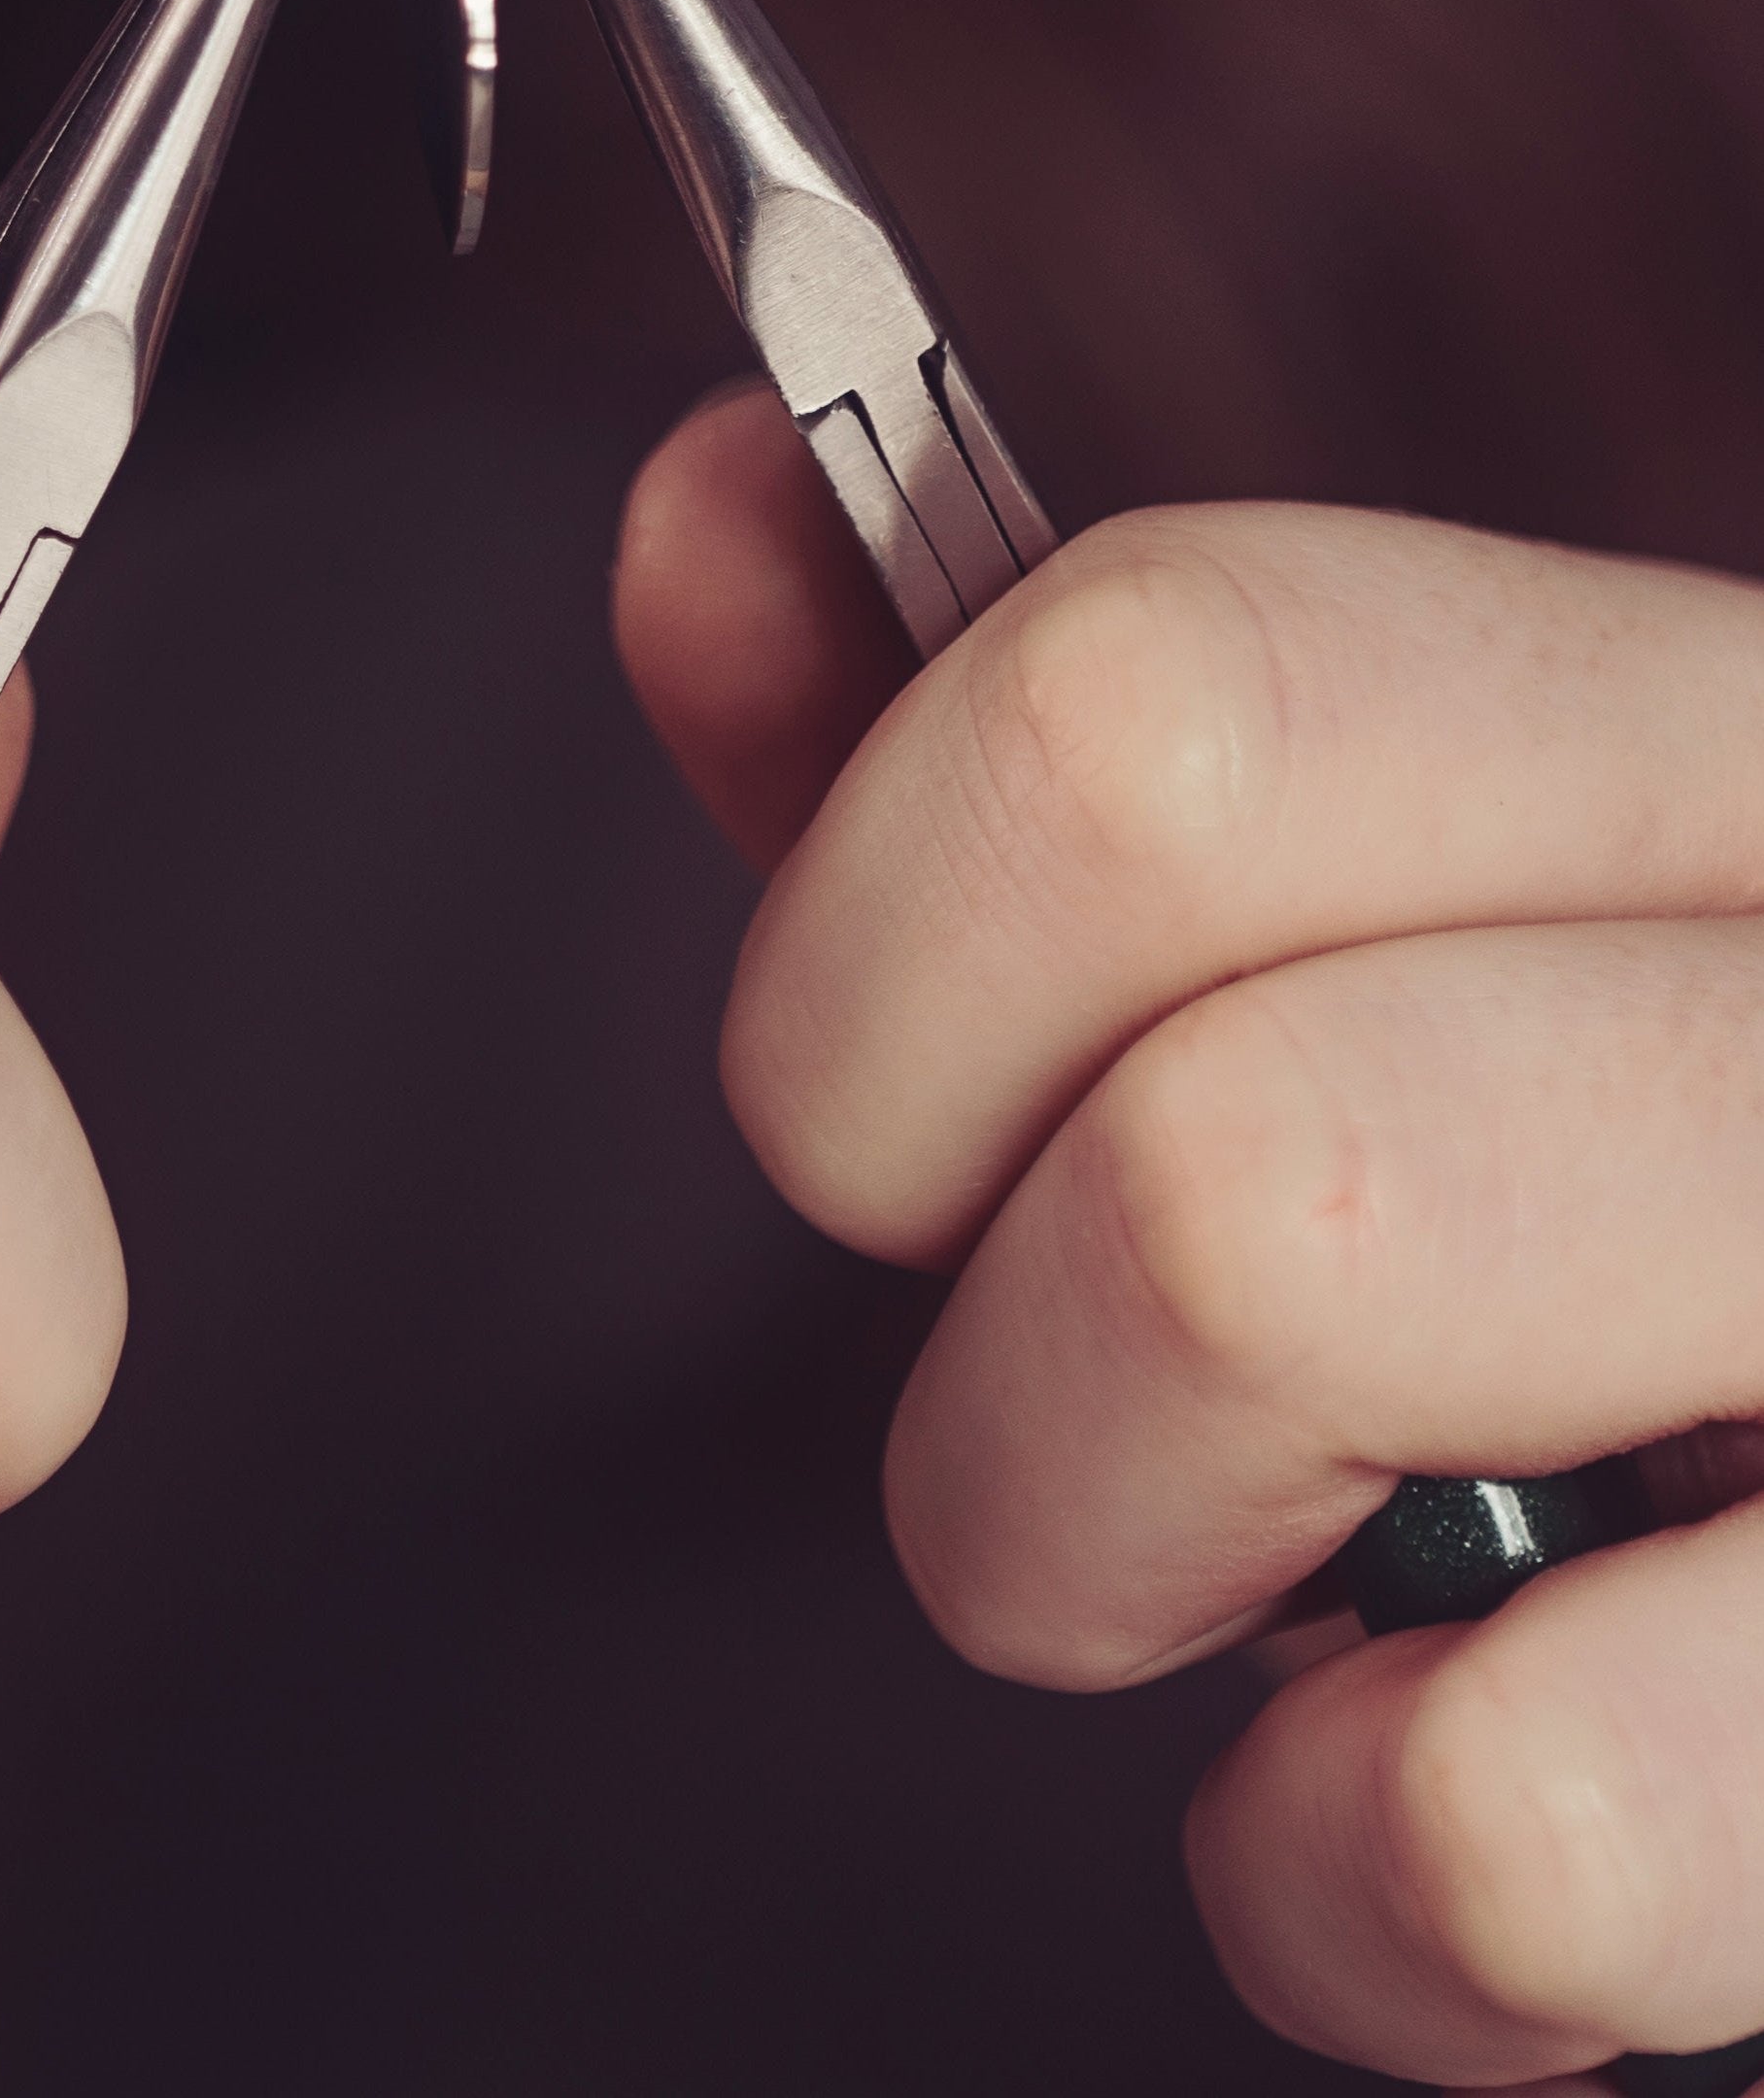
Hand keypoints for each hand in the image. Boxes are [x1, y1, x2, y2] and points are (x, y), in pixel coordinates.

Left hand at [620, 386, 1763, 2091]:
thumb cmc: (1606, 1236)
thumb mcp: (1359, 941)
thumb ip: (997, 759)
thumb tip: (717, 506)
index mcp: (1689, 741)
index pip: (1153, 677)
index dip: (877, 940)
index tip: (902, 1104)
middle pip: (1154, 978)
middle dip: (966, 1267)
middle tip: (1070, 1362)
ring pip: (1263, 1268)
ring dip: (1105, 1522)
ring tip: (1279, 1571)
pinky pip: (1507, 1820)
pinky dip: (1349, 1878)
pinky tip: (1454, 1799)